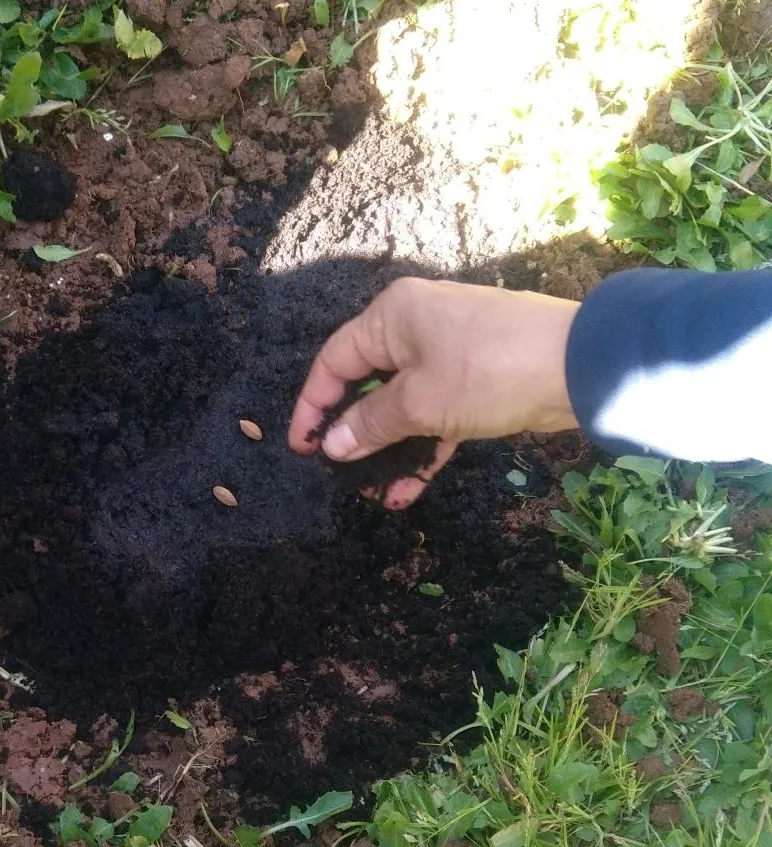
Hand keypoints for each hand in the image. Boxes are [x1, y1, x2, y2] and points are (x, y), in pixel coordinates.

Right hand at [289, 278, 581, 507]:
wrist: (581, 366)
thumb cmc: (488, 372)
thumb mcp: (420, 403)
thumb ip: (370, 425)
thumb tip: (331, 444)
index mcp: (392, 316)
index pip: (334, 362)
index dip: (312, 406)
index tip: (301, 447)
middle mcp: (415, 327)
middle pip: (366, 385)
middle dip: (352, 434)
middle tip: (335, 473)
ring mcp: (447, 354)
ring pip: (401, 406)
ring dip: (387, 450)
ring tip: (372, 493)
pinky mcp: (474, 380)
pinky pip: (433, 416)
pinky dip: (421, 449)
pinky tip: (406, 490)